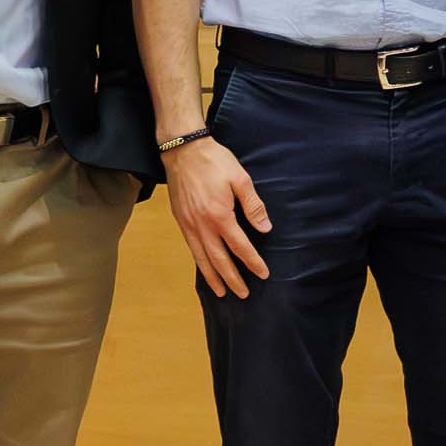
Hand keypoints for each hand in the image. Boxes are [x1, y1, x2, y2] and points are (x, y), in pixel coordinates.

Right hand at [167, 134, 275, 299]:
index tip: (263, 274)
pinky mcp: (181, 220)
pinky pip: (191, 248)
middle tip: (243, 294)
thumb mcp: (240, 179)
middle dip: (232, 279)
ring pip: (202, 258)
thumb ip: (253, 206)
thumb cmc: (214, 161)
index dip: (252, 262)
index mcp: (219, 215)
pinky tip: (206, 268)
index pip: (239, 246)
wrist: (183, 151)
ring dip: (212, 277)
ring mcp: (189, 224)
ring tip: (221, 292)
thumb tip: (265, 229)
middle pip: (219, 259)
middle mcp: (202, 224)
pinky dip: (199, 262)